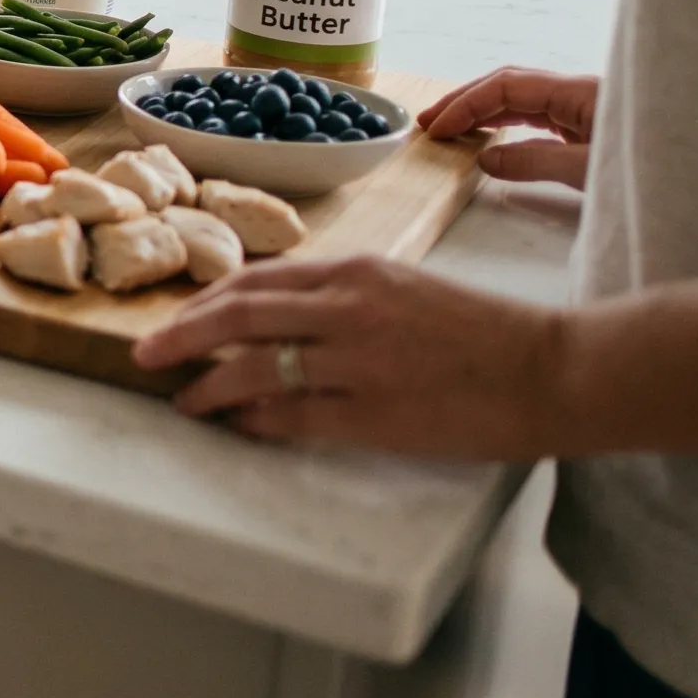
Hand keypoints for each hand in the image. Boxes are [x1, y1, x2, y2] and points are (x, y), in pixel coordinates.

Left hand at [131, 254, 566, 458]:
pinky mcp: (371, 412)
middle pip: (237, 315)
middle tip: (145, 354)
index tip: (177, 318)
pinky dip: (254, 419)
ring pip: (252, 367)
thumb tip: (277, 324)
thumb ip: (343, 299)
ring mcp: (356, 361)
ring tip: (185, 400)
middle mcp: (348, 308)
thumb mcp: (406, 290)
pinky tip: (238, 424)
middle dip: (181, 336)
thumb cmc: (484, 334)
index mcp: (357, 273)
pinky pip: (290, 415)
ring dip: (208, 386)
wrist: (552, 368)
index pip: (259, 280)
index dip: (207, 301)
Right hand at [416, 67, 598, 187]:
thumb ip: (535, 162)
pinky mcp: (587, 125)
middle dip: (465, 100)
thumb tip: (485, 159)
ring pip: (521, 100)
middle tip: (429, 122)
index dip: (466, 105)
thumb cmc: (647, 168)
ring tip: (449, 127)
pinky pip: (536, 116)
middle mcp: (577, 92)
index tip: (438, 129)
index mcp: (579, 92)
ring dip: (481, 111)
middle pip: (509, 85)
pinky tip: (487, 135)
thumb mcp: (588, 170)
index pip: (507, 86)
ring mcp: (583, 107)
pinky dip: (504, 122)